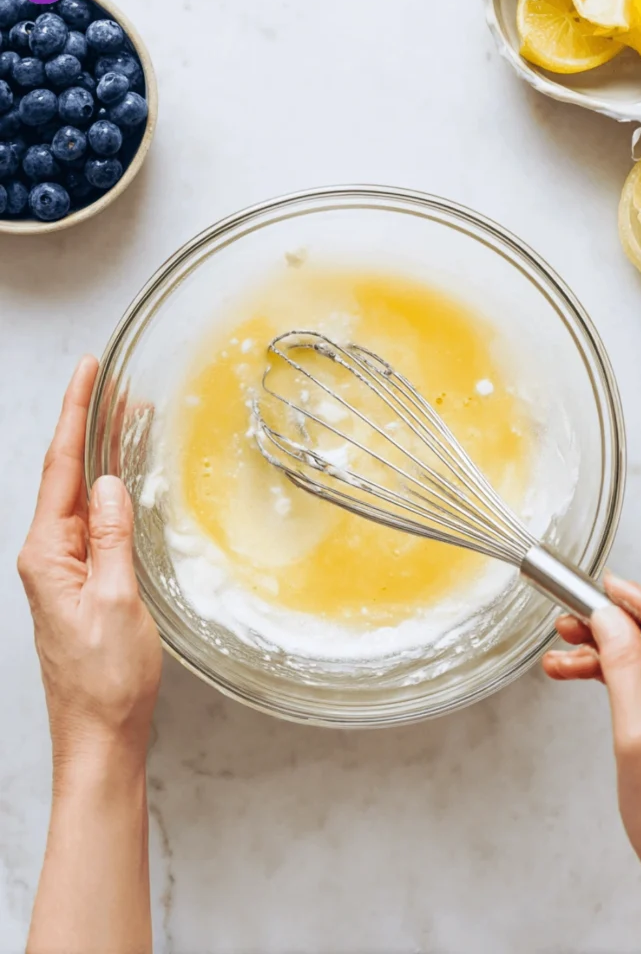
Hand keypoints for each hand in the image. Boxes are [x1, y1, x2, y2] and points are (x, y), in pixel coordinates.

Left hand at [18, 356, 161, 774]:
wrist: (101, 734)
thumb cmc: (106, 679)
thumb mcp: (116, 601)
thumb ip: (109, 538)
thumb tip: (107, 483)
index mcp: (48, 554)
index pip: (61, 469)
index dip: (76, 415)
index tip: (89, 372)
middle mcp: (47, 557)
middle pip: (67, 476)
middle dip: (89, 425)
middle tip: (114, 383)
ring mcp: (62, 570)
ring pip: (79, 497)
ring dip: (100, 456)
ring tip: (125, 418)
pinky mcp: (80, 583)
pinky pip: (91, 524)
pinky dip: (107, 493)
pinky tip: (122, 481)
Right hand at [544, 574, 640, 948]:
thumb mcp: (638, 742)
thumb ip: (625, 673)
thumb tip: (611, 620)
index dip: (638, 602)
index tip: (604, 586)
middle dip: (611, 628)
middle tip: (572, 621)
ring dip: (604, 653)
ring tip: (563, 655)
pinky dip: (613, 676)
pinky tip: (580, 673)